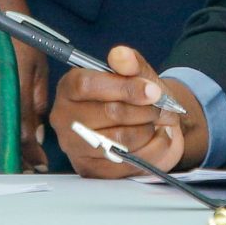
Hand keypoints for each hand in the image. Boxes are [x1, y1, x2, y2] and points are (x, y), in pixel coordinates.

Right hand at [0, 0, 49, 170]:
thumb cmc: (20, 38)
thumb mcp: (36, 69)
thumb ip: (37, 102)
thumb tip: (36, 134)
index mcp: (16, 91)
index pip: (21, 134)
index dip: (30, 153)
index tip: (40, 165)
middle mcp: (0, 97)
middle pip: (8, 137)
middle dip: (19, 156)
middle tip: (31, 168)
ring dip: (8, 147)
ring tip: (19, 161)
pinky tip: (4, 139)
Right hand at [50, 47, 202, 176]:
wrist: (147, 127)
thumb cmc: (136, 99)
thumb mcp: (137, 75)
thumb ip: (130, 63)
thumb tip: (121, 55)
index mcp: (69, 88)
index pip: (87, 85)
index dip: (124, 87)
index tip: (153, 91)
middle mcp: (64, 118)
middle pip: (108, 112)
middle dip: (144, 110)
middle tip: (161, 108)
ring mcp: (74, 146)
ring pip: (119, 140)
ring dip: (148, 130)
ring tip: (157, 123)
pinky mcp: (90, 169)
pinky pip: (127, 162)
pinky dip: (150, 150)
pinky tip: (154, 140)